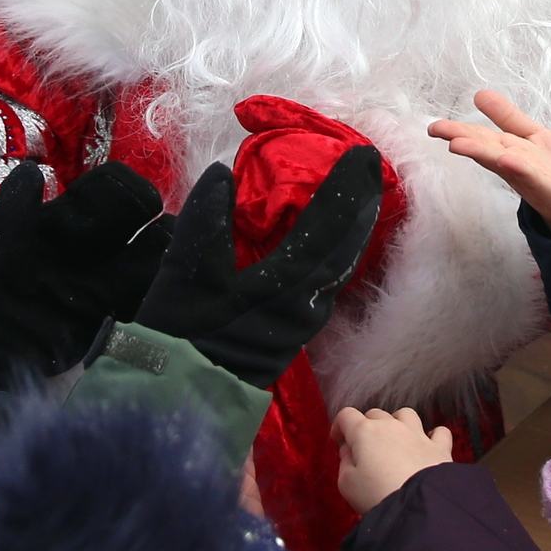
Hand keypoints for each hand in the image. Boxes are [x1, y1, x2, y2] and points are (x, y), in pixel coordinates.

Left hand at [0, 160, 170, 387]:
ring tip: (170, 273)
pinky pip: (146, 299)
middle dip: (157, 223)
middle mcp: (93, 244)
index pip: (111, 187)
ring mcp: (106, 281)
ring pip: (154, 258)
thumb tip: (35, 169)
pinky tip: (160, 303)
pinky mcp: (112, 315)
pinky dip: (157, 297)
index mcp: (66, 218)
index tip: (137, 203)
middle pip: (142, 219)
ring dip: (166, 260)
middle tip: (157, 241)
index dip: (128, 188)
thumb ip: (15, 203)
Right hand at [134, 144, 383, 387]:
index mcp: (282, 288)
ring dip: (352, 232)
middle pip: (345, 249)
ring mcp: (303, 324)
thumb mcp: (184, 271)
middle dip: (361, 208)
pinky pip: (325, 286)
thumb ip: (205, 220)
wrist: (178, 394)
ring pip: (339, 270)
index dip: (346, 191)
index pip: (327, 229)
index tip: (364, 156)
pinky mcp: (294, 335)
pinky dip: (334, 256)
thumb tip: (223, 175)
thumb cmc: (178, 334)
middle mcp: (305, 307)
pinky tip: (332, 245)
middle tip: (372, 171)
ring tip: (360, 200)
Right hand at [332, 406, 453, 513]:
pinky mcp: (439, 447)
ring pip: (406, 414)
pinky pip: (439, 432)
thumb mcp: (347, 484)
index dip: (340, 426)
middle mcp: (392, 426)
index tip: (339, 440)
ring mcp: (418, 434)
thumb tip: (349, 451)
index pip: (347, 415)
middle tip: (364, 449)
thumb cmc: (376, 494)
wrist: (417, 505)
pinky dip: (433, 436)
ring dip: (397, 423)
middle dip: (366, 427)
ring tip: (394, 441)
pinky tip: (428, 444)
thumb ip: (344, 462)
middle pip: (375, 414)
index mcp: (365, 432)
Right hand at [430, 89, 550, 238]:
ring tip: (457, 144)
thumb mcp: (531, 135)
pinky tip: (507, 159)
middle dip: (461, 138)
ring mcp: (529, 176)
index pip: (480, 136)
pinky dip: (518, 167)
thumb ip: (506, 116)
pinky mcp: (547, 188)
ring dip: (480, 152)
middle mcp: (513, 162)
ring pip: (500, 160)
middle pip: (484, 147)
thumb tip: (479, 94)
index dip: (457, 129)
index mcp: (508, 149)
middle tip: (435, 130)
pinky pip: (531, 175)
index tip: (433, 126)